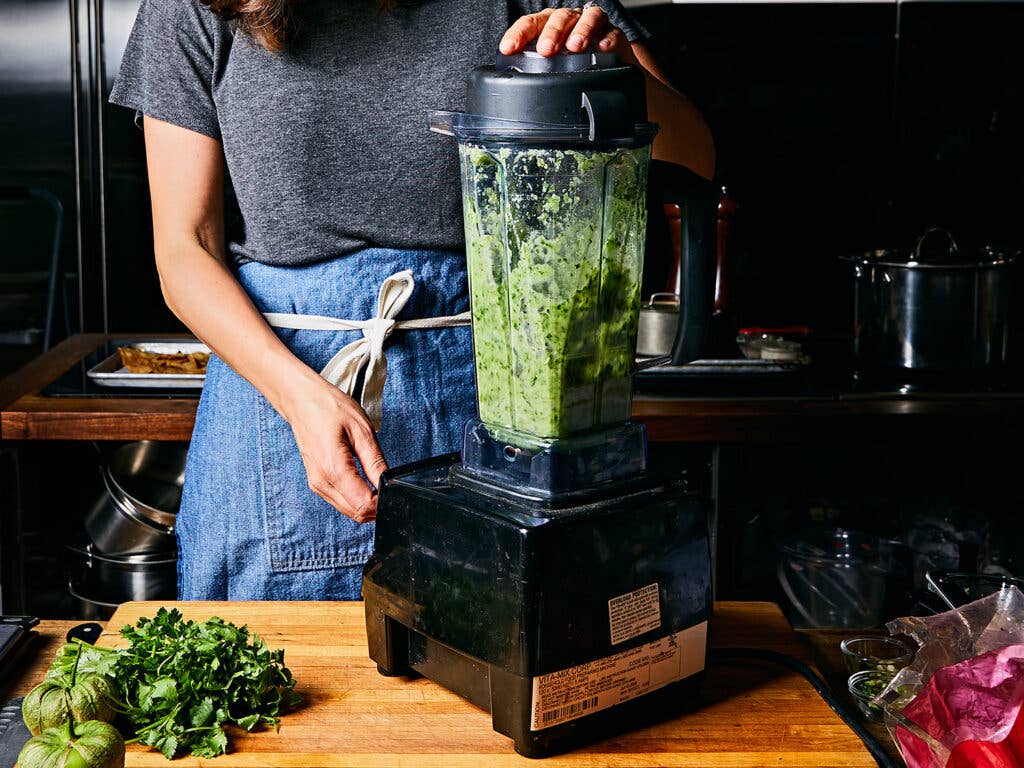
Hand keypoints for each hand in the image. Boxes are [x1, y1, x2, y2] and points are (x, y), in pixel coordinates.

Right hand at [280, 375, 387, 522]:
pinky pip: (340, 501)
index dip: (383, 502)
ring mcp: (317, 484)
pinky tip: (364, 483)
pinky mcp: (316, 482)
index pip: (364, 505)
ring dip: (367, 504)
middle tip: (389, 485)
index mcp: (334, 469)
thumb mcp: (362, 431)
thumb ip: (376, 463)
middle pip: (357, 513)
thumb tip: (389, 485)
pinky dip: (355, 498)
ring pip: (349, 511)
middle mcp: (322, 483)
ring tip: (378, 482)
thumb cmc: (329, 409)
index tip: (393, 488)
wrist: (301, 401)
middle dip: (377, 506)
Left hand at [500, 6, 627, 58]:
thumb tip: (514, 88)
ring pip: (587, 18)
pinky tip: (603, 48)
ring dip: (581, 30)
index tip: (509, 49)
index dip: (519, 34)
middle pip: (559, 18)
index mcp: (549, 25)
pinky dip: (607, 38)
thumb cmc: (573, 62)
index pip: (531, 24)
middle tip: (546, 50)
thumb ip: (535, 70)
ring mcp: (592, 25)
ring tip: (575, 47)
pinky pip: (612, 32)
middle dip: (551, 33)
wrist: (609, 63)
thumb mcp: (551, 65)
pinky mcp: (613, 34)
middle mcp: (569, 21)